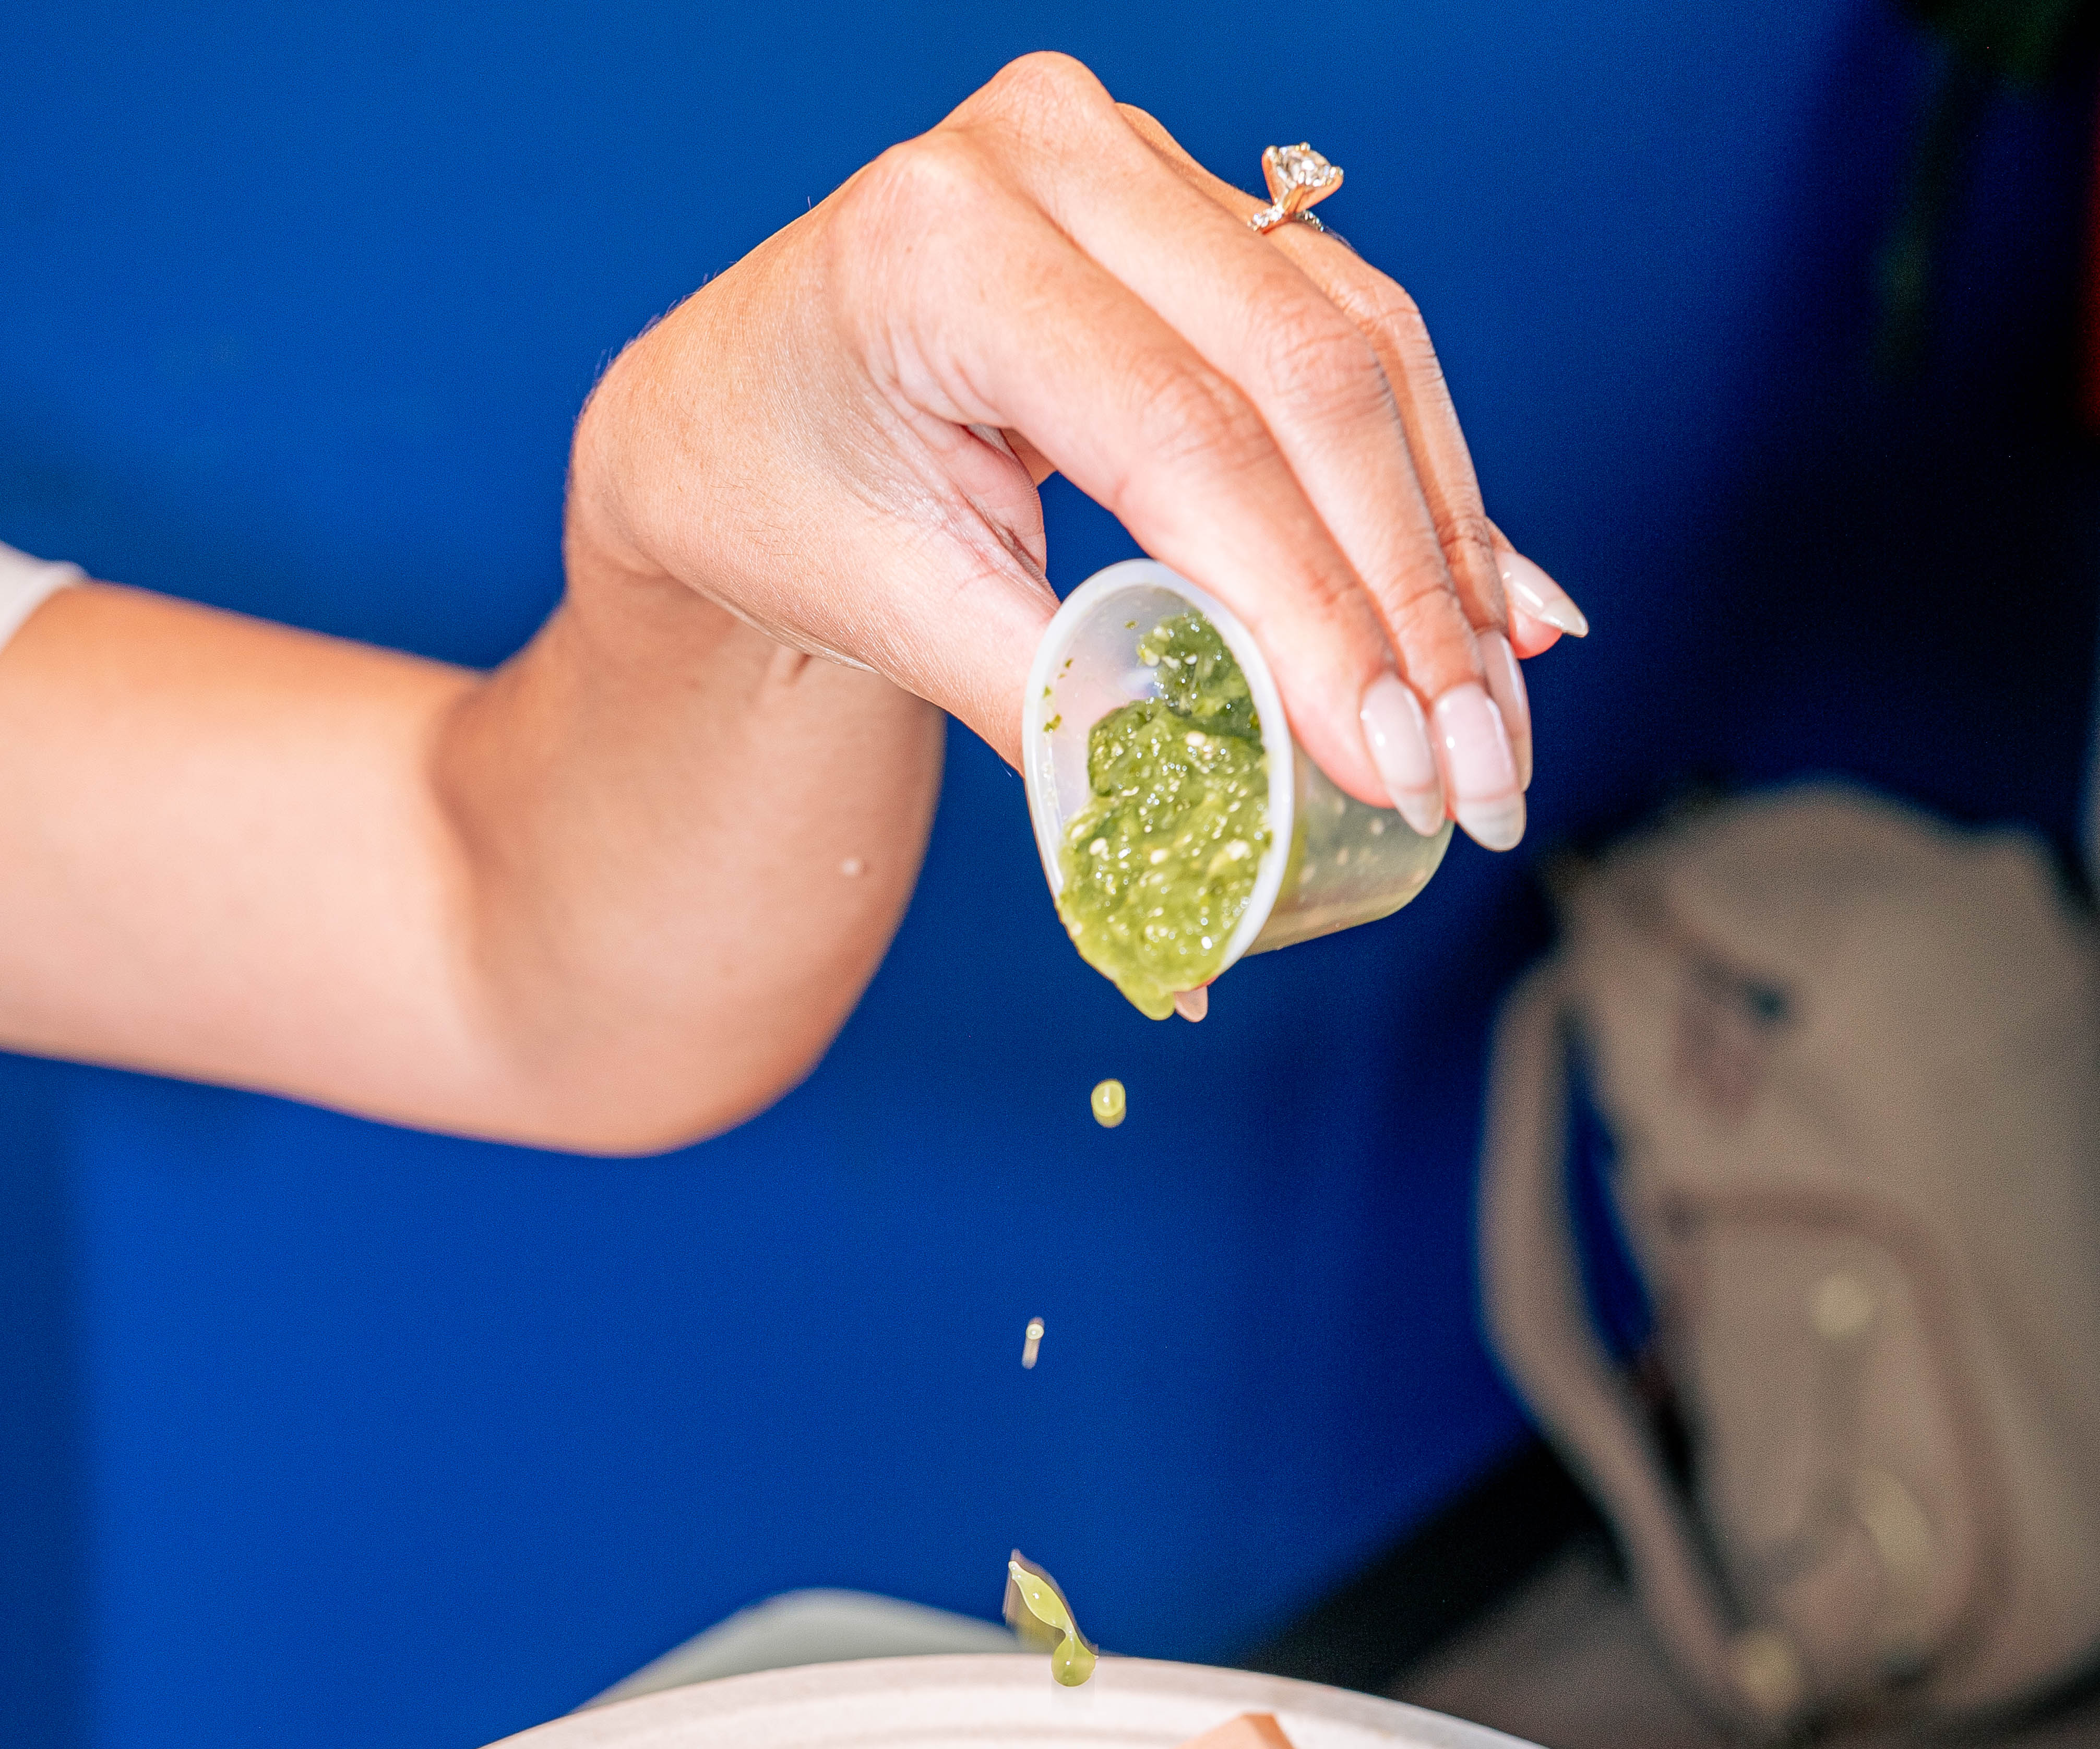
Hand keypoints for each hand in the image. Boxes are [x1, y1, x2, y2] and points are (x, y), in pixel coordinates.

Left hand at [574, 53, 1585, 853]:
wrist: (732, 414)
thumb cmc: (782, 505)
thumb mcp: (894, 616)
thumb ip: (1069, 699)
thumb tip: (1246, 823)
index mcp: (939, 249)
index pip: (1184, 441)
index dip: (1314, 614)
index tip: (1398, 764)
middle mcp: (1047, 155)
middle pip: (1303, 382)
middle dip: (1409, 603)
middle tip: (1480, 771)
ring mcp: (1134, 161)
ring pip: (1358, 354)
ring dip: (1446, 551)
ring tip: (1501, 715)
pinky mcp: (1198, 206)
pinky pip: (1352, 342)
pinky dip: (1426, 488)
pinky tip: (1496, 609)